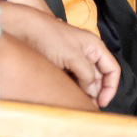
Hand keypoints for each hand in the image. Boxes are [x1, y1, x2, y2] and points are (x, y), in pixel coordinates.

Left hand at [0, 2, 121, 106]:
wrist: (24, 29)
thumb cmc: (48, 36)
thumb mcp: (72, 56)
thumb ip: (86, 74)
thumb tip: (93, 91)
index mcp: (94, 47)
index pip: (112, 69)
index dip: (111, 87)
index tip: (102, 102)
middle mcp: (87, 53)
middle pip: (100, 77)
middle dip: (97, 92)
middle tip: (89, 106)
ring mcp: (74, 59)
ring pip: (86, 80)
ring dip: (85, 92)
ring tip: (79, 103)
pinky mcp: (62, 65)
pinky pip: (73, 80)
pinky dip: (74, 89)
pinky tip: (69, 96)